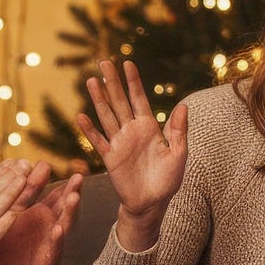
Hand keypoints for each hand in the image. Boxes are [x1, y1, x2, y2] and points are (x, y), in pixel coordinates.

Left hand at [0, 168, 82, 264]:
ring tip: (73, 198)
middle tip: (78, 179)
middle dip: (72, 193)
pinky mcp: (46, 262)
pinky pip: (54, 249)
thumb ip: (22, 194)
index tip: (75, 172)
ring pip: (64, 226)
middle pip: (64, 208)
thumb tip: (24, 165)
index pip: (57, 196)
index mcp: (42, 215)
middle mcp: (50, 227)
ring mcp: (50, 244)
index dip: (65, 184)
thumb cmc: (7, 244)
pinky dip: (57, 239)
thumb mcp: (13, 214)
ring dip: (69, 213)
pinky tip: (58, 229)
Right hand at [77, 59, 188, 251]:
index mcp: (149, 127)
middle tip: (103, 61)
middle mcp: (132, 131)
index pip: (139, 99)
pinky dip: (89, 130)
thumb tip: (183, 107)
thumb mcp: (179, 154)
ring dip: (99, 99)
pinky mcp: (110, 158)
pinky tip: (81, 116)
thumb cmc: (168, 180)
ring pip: (107, 116)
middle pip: (120, 101)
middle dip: (112, 82)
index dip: (133, 81)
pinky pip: (97, 141)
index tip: (127, 63)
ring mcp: (119, 143)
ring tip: (91, 80)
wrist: (152, 203)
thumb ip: (179, 131)